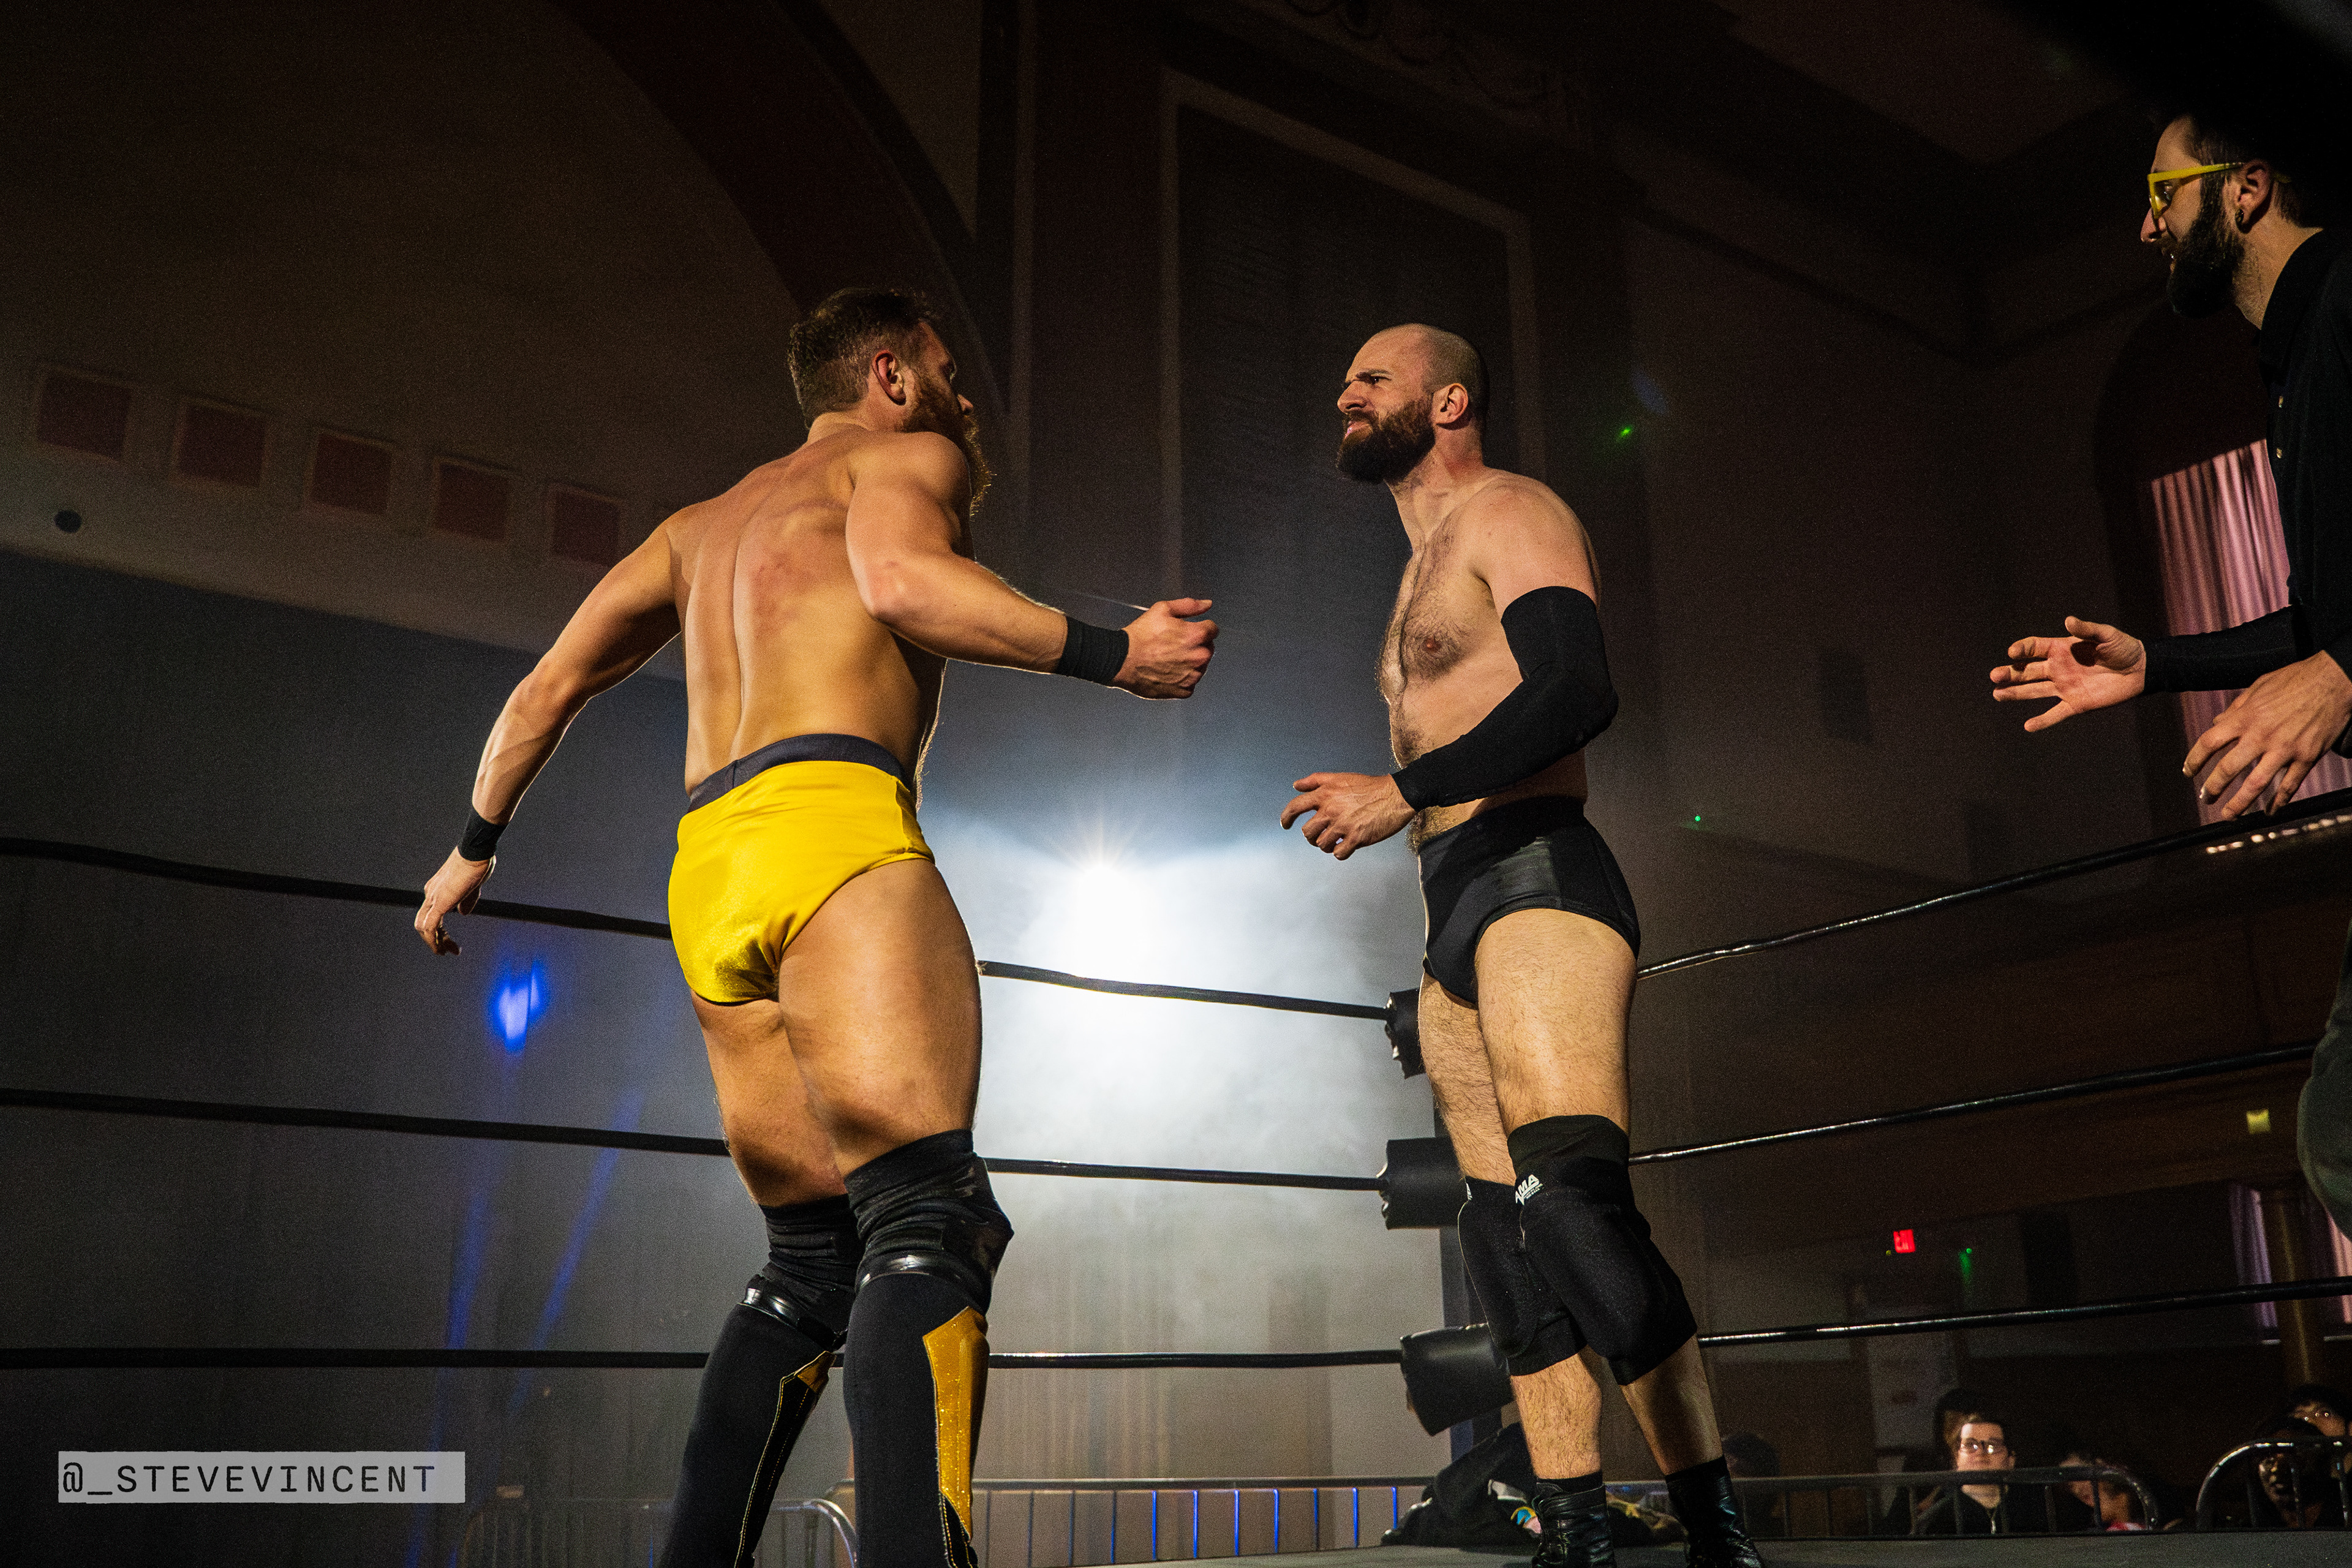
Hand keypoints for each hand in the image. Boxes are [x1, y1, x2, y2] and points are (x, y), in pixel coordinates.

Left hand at [415, 847, 494, 954]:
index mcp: (437, 889)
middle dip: (436, 939)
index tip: (452, 942)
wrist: (475, 851)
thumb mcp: (472, 886)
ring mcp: (433, 897)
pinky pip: (430, 927)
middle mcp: (431, 893)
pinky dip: (433, 941)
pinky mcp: (439, 903)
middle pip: (425, 922)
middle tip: (449, 951)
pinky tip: (441, 950)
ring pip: (424, 927)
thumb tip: (463, 913)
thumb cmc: (478, 862)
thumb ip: (467, 901)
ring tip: (446, 953)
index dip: (441, 931)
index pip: (433, 914)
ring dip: (434, 943)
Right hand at [1116, 598, 1216, 697]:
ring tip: (1168, 658)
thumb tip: (1207, 605)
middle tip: (1173, 644)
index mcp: (1197, 635)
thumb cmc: (1141, 636)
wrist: (1122, 660)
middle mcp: (1199, 657)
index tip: (1186, 631)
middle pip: (1208, 648)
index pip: (1212, 629)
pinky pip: (1189, 683)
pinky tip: (1167, 671)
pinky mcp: (1184, 691)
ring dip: (1189, 662)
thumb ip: (1189, 606)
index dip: (1199, 627)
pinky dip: (1181, 678)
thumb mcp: (1163, 609)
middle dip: (1196, 645)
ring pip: (1200, 666)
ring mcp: (1193, 676)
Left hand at [1280, 771, 1412, 859]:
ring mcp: (1343, 825)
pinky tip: (1346, 846)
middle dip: (1312, 836)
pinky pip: (1338, 854)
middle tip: (1321, 835)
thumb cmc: (1369, 786)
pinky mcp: (1356, 838)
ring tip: (1335, 840)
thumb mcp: (1339, 777)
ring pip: (1321, 844)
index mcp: (1325, 794)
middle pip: (1307, 832)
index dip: (1286, 817)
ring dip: (1326, 845)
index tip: (1285, 824)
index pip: (1296, 806)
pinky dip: (1340, 852)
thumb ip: (1315, 780)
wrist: (1395, 795)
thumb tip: (1296, 785)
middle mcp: (1331, 810)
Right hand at [1990, 615, 2145, 730]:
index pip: (2034, 648)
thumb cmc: (2123, 647)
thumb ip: (2086, 629)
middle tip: (1994, 676)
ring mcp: (2064, 687)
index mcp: (2061, 649)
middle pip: (2027, 671)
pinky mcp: (2076, 703)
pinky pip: (2055, 714)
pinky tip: (2028, 726)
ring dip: (2015, 693)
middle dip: (2010, 673)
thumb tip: (2068, 620)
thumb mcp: (2106, 634)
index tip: (2013, 653)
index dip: (2022, 650)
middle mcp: (2058, 668)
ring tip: (1997, 695)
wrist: (2140, 670)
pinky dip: (2043, 721)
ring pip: (2034, 691)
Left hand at [2183, 650, 2351, 817]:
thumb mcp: (2259, 687)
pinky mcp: (2307, 757)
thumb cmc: (2296, 679)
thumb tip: (2217, 722)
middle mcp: (2261, 735)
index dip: (2194, 760)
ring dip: (2239, 804)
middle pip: (2227, 769)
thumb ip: (2236, 708)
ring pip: (2256, 784)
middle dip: (2212, 788)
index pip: (2208, 743)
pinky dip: (2278, 802)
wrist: (2335, 679)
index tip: (2188, 772)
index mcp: (2245, 717)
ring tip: (2229, 815)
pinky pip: (2289, 785)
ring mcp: (2285, 749)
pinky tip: (2269, 811)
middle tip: (2206, 798)